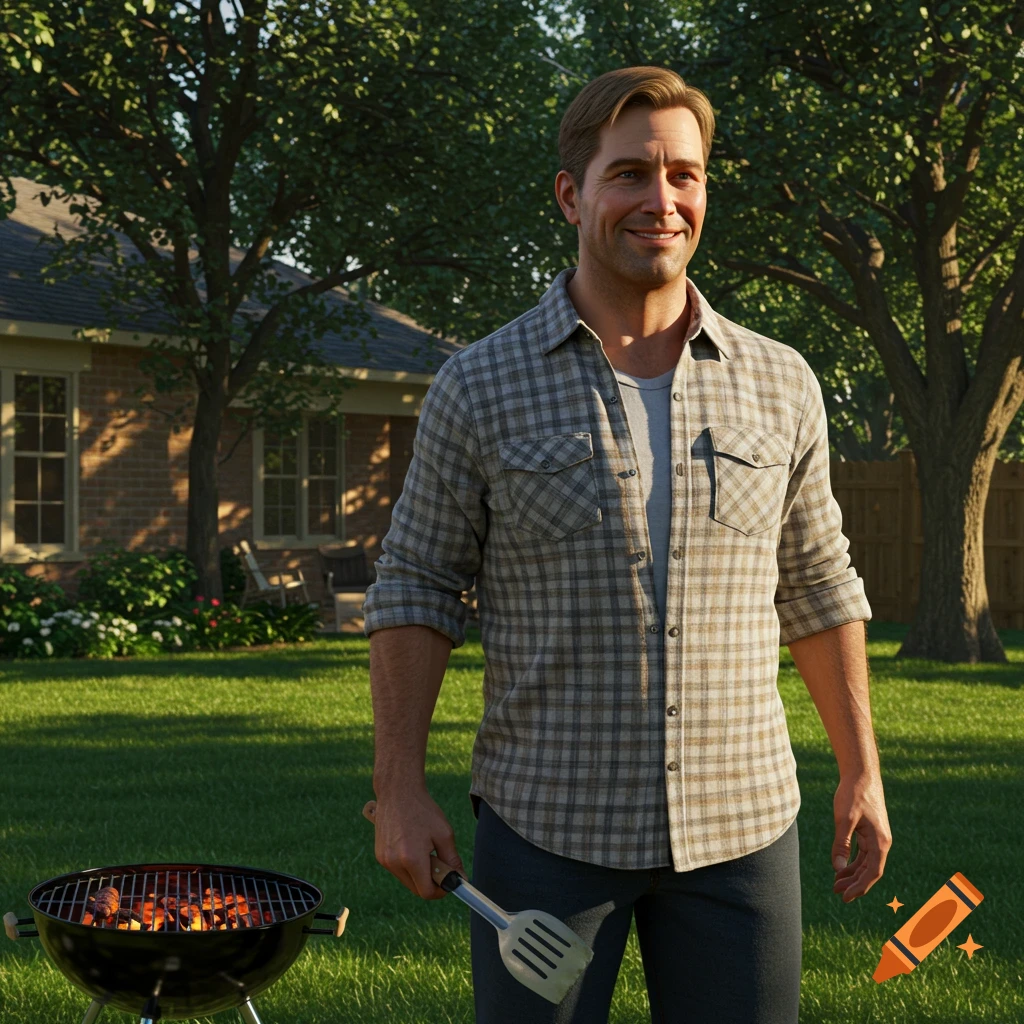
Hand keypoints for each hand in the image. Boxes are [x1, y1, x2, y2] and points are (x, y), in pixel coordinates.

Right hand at [366, 789, 465, 900]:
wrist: (398, 792)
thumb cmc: (422, 810)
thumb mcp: (444, 834)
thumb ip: (452, 860)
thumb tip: (460, 879)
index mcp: (411, 859)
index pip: (426, 892)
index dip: (440, 891)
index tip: (448, 881)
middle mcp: (394, 863)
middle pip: (416, 889)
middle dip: (430, 881)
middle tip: (439, 862)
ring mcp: (384, 860)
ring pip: (407, 880)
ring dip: (419, 873)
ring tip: (425, 849)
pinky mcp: (379, 855)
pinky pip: (398, 870)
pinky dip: (408, 865)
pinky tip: (412, 845)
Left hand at [831, 771, 891, 902]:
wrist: (861, 774)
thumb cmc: (853, 794)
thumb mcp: (844, 819)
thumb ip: (841, 843)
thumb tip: (838, 868)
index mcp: (880, 842)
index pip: (873, 873)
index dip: (860, 887)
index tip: (845, 897)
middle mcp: (881, 842)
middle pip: (869, 871)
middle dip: (854, 883)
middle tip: (836, 892)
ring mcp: (876, 837)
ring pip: (865, 863)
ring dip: (851, 873)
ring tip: (835, 883)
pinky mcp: (869, 831)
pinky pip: (862, 853)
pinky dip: (852, 861)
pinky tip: (840, 867)